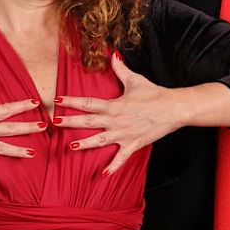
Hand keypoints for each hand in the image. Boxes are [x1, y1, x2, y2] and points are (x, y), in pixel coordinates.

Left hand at [54, 53, 183, 174]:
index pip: (88, 103)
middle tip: (55, 122)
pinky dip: (113, 167)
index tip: (58, 99)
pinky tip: (104, 174)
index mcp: (114, 105)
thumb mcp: (135, 80)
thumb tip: (113, 54)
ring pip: (100, 141)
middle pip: (88, 122)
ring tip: (71, 146)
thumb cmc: (155, 94)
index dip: (72, 101)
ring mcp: (123, 134)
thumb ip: (120, 69)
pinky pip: (121, 158)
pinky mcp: (133, 144)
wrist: (174, 108)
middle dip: (71, 122)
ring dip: (85, 144)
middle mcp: (115, 121)